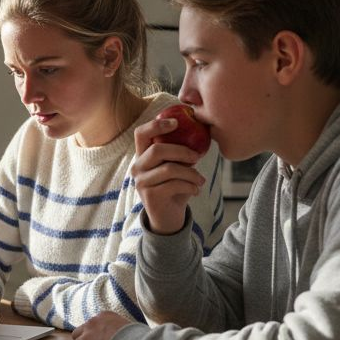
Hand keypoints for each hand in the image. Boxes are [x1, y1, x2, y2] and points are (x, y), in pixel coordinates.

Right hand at [132, 118, 206, 234]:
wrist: (169, 217)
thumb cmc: (175, 187)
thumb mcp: (178, 167)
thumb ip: (182, 152)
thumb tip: (202, 132)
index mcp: (142, 155)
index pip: (141, 133)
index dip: (157, 124)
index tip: (176, 122)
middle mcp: (137, 167)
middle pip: (157, 150)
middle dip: (181, 151)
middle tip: (198, 156)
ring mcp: (141, 182)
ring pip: (169, 169)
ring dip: (191, 173)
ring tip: (200, 180)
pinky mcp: (150, 196)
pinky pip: (174, 185)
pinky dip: (190, 186)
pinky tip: (196, 191)